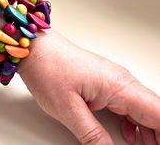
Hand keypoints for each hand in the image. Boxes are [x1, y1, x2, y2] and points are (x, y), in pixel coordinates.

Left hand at [19, 29, 159, 144]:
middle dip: (158, 134)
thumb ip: (93, 135)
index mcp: (118, 85)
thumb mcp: (69, 109)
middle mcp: (120, 80)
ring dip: (148, 129)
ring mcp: (111, 79)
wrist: (37, 49)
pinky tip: (129, 133)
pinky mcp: (102, 80)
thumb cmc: (49, 69)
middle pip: (154, 111)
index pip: (159, 113)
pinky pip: (125, 102)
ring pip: (141, 107)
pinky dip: (132, 120)